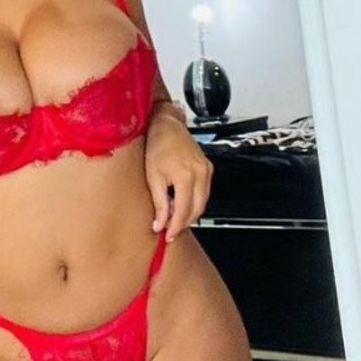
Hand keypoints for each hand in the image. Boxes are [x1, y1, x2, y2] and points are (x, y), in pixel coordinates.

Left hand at [145, 110, 213, 240]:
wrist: (166, 125)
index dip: (175, 226)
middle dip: (183, 222)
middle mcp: (201, 173)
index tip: (167, 235)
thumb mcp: (153, 176)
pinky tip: (181, 202)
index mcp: (186, 175)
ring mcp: (206, 170)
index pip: (184, 211)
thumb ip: (159, 203)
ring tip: (172, 216)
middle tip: (169, 229)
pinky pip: (204, 192)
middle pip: (196, 210)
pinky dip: (194, 201)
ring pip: (202, 203)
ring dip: (189, 213)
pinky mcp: (208, 168)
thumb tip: (159, 223)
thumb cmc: (157, 144)